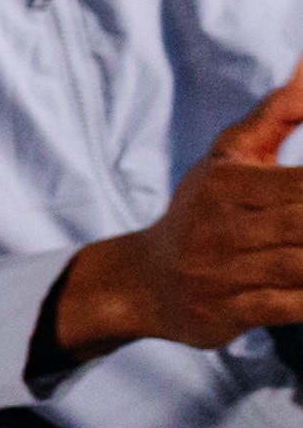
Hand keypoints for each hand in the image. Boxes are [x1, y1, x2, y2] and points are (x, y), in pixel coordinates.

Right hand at [53, 68, 302, 358]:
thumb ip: (276, 115)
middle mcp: (217, 227)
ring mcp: (220, 273)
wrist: (141, 281)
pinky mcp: (225, 312)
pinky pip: (283, 307)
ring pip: (295, 267)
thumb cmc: (201, 211)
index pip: (297, 183)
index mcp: (223, 183)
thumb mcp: (227, 158)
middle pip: (300, 223)